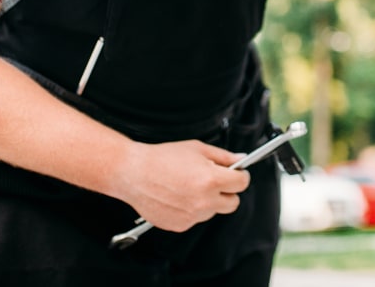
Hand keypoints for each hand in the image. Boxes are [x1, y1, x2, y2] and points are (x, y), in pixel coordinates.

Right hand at [112, 140, 249, 232]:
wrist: (133, 173)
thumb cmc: (162, 158)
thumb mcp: (197, 149)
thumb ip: (224, 157)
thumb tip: (241, 160)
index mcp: (211, 180)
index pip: (242, 184)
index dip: (240, 176)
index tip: (236, 174)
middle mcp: (204, 201)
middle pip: (233, 203)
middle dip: (227, 191)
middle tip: (215, 181)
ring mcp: (192, 216)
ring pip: (213, 211)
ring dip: (208, 201)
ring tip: (188, 186)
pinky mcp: (180, 225)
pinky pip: (195, 218)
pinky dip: (191, 209)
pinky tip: (178, 196)